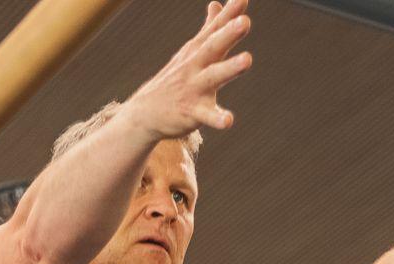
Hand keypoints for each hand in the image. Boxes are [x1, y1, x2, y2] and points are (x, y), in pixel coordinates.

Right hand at [125, 0, 254, 140]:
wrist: (146, 112)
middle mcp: (196, 65)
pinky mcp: (192, 112)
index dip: (230, 14)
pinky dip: (217, 118)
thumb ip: (210, 27)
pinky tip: (228, 121)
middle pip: (214, 47)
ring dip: (230, 68)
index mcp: (199, 50)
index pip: (216, 28)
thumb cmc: (175, 78)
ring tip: (247, 59)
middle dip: (229, 34)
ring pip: (213, 77)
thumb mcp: (191, 50)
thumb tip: (217, 3)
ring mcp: (193, 88)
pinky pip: (206, 116)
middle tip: (245, 22)